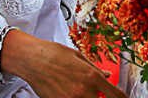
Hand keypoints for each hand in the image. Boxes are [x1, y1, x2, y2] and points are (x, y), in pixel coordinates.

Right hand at [1, 29, 125, 97]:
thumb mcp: (80, 57)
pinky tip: (74, 93)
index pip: (116, 95)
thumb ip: (96, 69)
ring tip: (86, 93)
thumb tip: (108, 75)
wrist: (31, 59)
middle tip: (102, 94)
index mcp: (92, 76)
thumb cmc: (54, 54)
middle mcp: (84, 91)